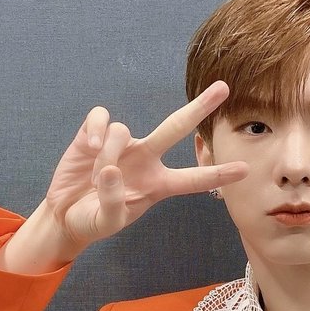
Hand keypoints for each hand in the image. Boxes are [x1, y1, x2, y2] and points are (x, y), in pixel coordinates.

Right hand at [44, 81, 246, 247]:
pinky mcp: (94, 134)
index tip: (245, 169)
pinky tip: (88, 148)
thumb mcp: (106, 222)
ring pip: (123, 130)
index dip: (217, 174)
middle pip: (177, 128)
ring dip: (108, 154)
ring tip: (94, 179)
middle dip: (200, 107)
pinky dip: (95, 131)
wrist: (64, 214)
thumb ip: (113, 202)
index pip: (194, 179)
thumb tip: (111, 170)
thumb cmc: (93, 220)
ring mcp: (122, 144)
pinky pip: (102, 118)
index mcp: (158, 185)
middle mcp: (146, 159)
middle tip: (224, 88)